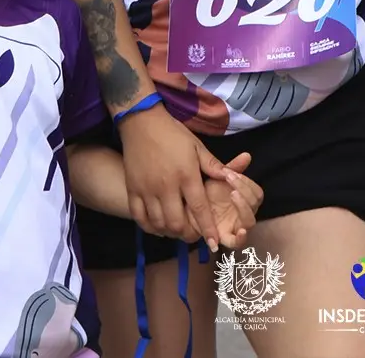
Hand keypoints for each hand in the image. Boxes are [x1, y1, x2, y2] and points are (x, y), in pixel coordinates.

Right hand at [120, 104, 225, 248]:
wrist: (141, 121)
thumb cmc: (172, 133)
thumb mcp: (197, 146)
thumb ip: (213, 166)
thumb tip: (232, 178)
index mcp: (186, 175)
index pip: (200, 209)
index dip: (208, 229)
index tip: (214, 244)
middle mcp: (166, 186)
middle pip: (177, 223)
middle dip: (187, 234)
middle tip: (193, 234)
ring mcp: (146, 189)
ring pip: (158, 223)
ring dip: (169, 231)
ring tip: (176, 230)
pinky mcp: (132, 189)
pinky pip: (139, 217)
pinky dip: (149, 226)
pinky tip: (157, 225)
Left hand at [203, 154, 263, 251]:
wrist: (182, 202)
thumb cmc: (201, 190)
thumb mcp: (215, 177)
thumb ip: (231, 169)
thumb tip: (247, 155)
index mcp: (243, 198)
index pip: (256, 192)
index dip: (248, 183)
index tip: (232, 173)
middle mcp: (243, 213)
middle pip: (255, 204)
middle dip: (245, 190)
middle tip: (230, 178)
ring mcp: (236, 226)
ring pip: (250, 221)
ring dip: (244, 206)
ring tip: (233, 194)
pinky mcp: (225, 238)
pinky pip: (237, 242)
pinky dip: (241, 238)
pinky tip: (242, 231)